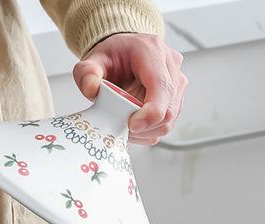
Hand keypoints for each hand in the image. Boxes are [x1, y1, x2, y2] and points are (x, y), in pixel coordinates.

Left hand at [73, 33, 187, 145]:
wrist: (124, 53)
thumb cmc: (112, 56)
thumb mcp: (92, 60)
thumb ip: (87, 73)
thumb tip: (91, 89)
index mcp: (152, 51)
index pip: (161, 88)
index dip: (150, 113)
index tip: (131, 125)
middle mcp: (171, 66)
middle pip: (167, 110)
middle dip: (142, 124)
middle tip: (119, 121)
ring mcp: (177, 84)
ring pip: (167, 122)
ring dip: (144, 130)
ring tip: (124, 119)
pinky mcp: (177, 101)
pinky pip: (164, 126)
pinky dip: (147, 131)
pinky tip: (133, 121)